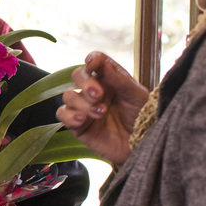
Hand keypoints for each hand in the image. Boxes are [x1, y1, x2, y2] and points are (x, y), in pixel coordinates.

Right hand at [57, 51, 149, 165]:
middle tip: (98, 95)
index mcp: (110, 79)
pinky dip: (69, 115)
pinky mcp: (77, 125)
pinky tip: (83, 120)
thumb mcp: (137, 97)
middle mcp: (95, 91)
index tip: (93, 65)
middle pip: (77, 75)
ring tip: (100, 113)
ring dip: (82, 103)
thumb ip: (120, 80)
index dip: (92, 60)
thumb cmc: (142, 119)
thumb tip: (104, 63)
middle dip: (85, 83)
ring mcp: (84, 108)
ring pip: (68, 95)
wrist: (140, 146)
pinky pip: (62, 115)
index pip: (95, 62)